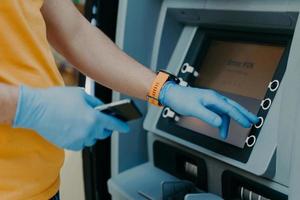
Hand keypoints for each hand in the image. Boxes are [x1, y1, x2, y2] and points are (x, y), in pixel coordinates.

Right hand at [13, 86, 128, 150]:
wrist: (35, 109)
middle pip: (103, 133)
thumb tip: (102, 109)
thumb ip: (95, 103)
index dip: (121, 126)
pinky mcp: (68, 145)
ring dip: (91, 133)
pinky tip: (72, 128)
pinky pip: (80, 143)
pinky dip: (79, 137)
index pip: (113, 124)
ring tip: (80, 122)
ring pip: (91, 139)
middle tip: (98, 121)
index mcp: (93, 118)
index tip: (126, 128)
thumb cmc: (56, 99)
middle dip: (103, 128)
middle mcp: (88, 131)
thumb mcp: (81, 94)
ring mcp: (78, 140)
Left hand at [159, 82, 258, 138]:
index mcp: (212, 98)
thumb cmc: (181, 99)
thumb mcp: (194, 109)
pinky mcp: (207, 105)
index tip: (248, 123)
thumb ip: (207, 116)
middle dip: (243, 114)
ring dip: (228, 122)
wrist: (172, 94)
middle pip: (232, 106)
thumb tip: (220, 123)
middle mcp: (214, 98)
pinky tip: (218, 129)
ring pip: (225, 111)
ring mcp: (211, 101)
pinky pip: (218, 113)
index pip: (229, 108)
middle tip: (254, 120)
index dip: (240, 116)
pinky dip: (220, 121)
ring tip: (226, 135)